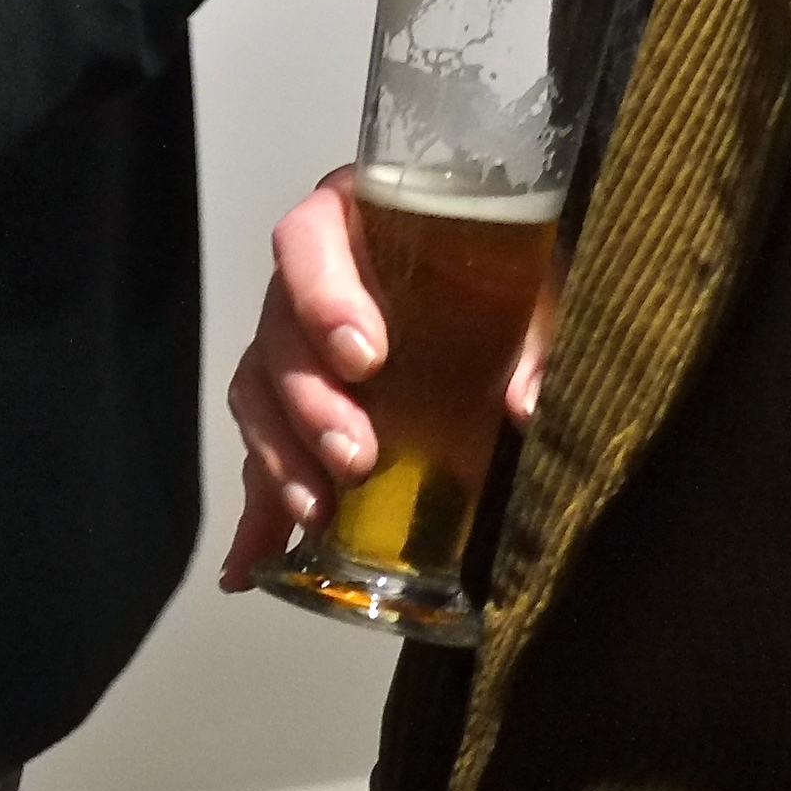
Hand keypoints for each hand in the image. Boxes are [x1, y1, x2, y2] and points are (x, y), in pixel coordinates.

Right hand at [217, 166, 548, 584]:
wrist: (519, 297)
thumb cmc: (519, 270)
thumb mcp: (541, 283)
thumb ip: (538, 331)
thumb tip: (525, 403)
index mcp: (357, 224)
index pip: (308, 242)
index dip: (322, 297)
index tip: (364, 359)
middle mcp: (313, 284)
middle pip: (278, 333)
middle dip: (309, 402)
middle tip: (356, 455)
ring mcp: (299, 350)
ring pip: (260, 396)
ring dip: (282, 457)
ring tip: (318, 510)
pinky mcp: (303, 414)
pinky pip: (265, 458)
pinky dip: (261, 514)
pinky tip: (250, 566)